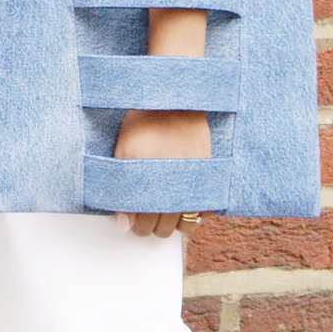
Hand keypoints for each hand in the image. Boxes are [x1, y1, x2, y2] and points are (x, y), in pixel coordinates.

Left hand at [112, 107, 211, 236]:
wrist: (175, 101)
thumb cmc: (145, 123)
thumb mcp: (124, 151)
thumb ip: (121, 190)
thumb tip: (124, 224)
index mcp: (148, 182)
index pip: (141, 225)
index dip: (136, 224)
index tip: (135, 216)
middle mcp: (173, 187)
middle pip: (163, 229)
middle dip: (153, 224)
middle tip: (150, 208)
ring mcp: (195, 184)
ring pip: (186, 226)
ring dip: (175, 221)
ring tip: (168, 207)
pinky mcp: (211, 178)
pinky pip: (207, 212)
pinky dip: (198, 213)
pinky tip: (186, 201)